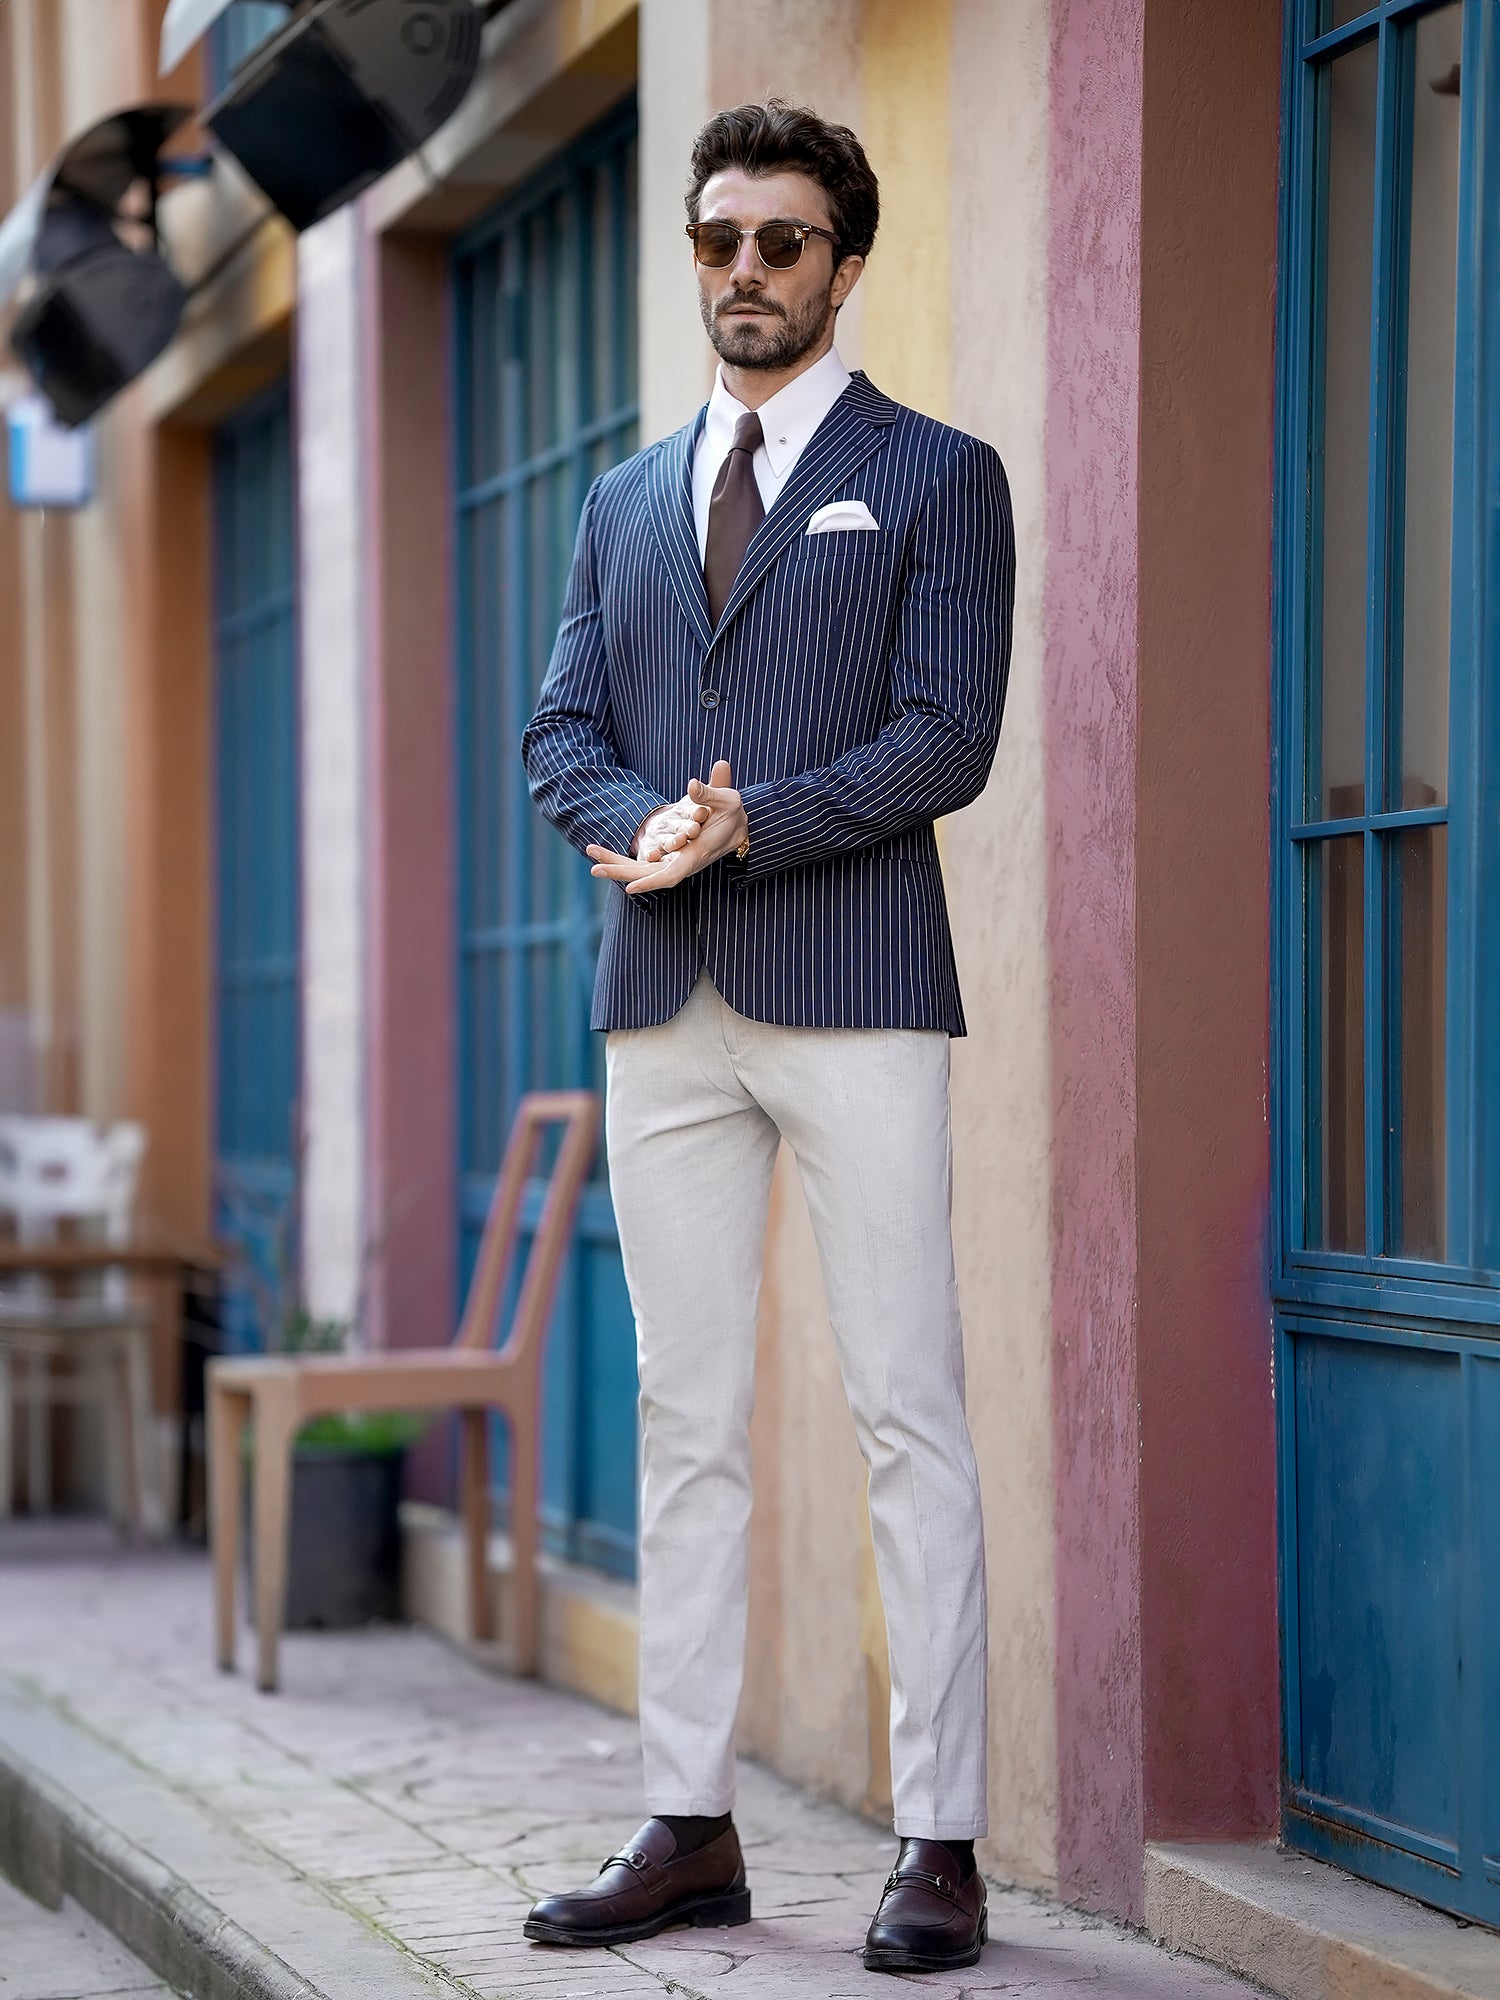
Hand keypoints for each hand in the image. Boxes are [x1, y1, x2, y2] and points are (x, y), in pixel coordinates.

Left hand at [589, 760, 747, 894]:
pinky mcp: (669, 858)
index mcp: (696, 855)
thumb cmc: (734, 813)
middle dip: (620, 870)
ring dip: (616, 864)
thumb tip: (692, 784)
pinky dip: (625, 862)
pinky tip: (606, 857)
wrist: (738, 827)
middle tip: (593, 866)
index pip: (671, 875)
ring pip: (641, 869)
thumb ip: (710, 792)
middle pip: (647, 875)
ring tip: (591, 851)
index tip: (631, 888)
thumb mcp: (727, 800)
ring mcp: (674, 862)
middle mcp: (682, 863)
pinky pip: (643, 864)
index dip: (651, 882)